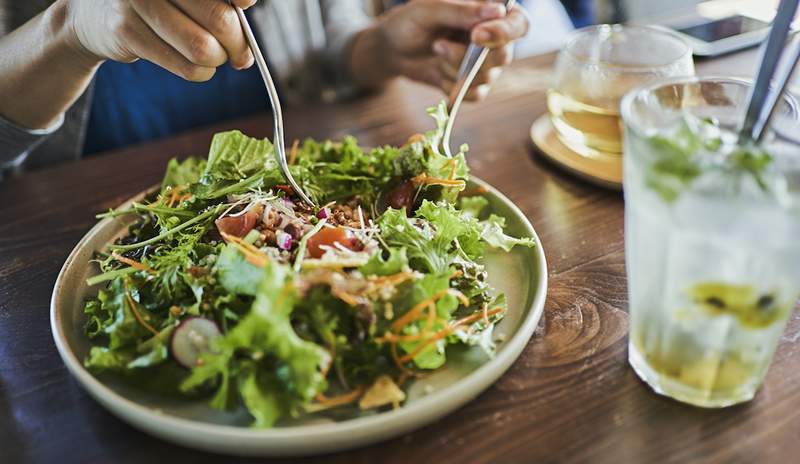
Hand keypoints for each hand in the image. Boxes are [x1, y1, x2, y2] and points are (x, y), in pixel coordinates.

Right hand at [64, 0, 257, 81]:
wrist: (94, 13)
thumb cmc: (155, 1)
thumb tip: (247, 6)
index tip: (244, 5)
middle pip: (219, 20)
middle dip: (238, 44)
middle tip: (239, 52)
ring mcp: (137, 1)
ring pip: (204, 49)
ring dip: (218, 60)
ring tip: (215, 57)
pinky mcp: (127, 32)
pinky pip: (186, 67)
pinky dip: (202, 72)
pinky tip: (197, 65)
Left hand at [374, 0, 528, 99]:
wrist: (393, 48)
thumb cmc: (411, 21)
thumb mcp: (429, 10)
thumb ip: (461, 11)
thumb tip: (498, 11)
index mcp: (491, 12)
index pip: (518, 24)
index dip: (504, 33)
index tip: (477, 36)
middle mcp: (495, 38)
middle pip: (503, 56)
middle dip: (467, 57)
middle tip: (439, 44)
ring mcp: (486, 64)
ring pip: (486, 78)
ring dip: (454, 69)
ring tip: (435, 49)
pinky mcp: (474, 84)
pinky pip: (475, 95)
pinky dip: (453, 87)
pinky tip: (438, 71)